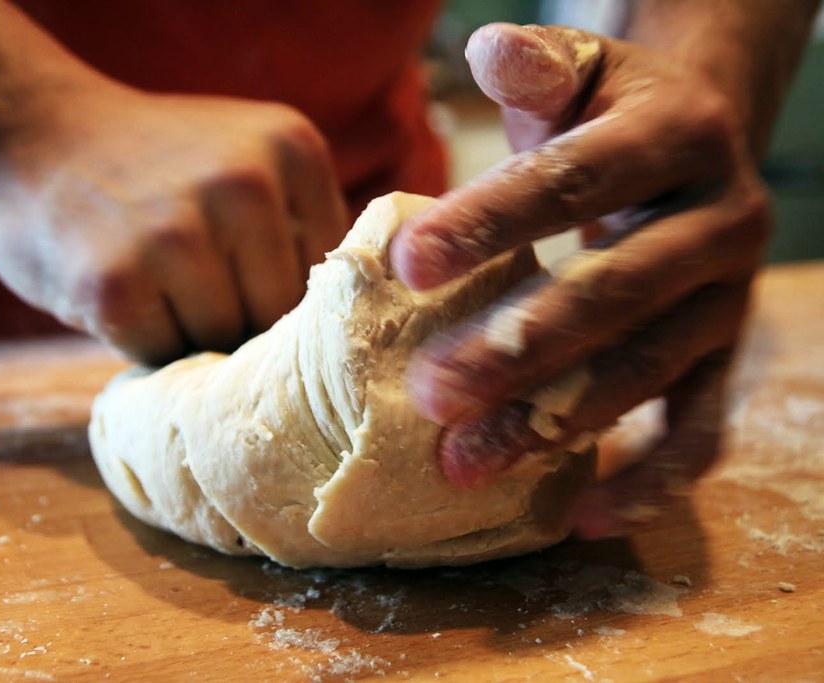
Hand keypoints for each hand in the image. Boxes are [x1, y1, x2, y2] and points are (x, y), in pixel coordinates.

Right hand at [0, 80, 346, 362]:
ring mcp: (179, 236)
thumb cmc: (148, 168)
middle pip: (278, 316)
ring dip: (188, 333)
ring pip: (224, 341)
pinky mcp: (117, 285)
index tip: (240, 278)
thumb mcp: (243, 159)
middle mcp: (246, 186)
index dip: (282, 295)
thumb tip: (335, 333)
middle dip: (238, 320)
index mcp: (293, 150)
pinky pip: (162, 355)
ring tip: (152, 283)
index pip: (328, 277)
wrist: (26, 134)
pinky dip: (141, 343)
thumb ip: (295, 225)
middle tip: (189, 286)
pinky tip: (117, 292)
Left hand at [390, 23, 770, 537]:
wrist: (690, 146)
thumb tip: (490, 49)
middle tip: (428, 393)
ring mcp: (727, 299)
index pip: (576, 182)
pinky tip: (582, 517)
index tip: (405, 267)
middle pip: (613, 292)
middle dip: (517, 348)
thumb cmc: (606, 116)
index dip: (491, 224)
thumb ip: (538, 69)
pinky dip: (650, 478)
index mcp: (676, 137)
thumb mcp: (580, 75)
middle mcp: (718, 221)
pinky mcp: (724, 359)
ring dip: (553, 422)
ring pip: (646, 369)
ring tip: (463, 462)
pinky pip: (702, 428)